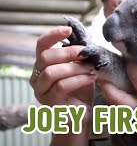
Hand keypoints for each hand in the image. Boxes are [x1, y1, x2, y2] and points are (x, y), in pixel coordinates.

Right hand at [29, 27, 96, 145]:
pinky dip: (79, 79)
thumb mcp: (82, 68)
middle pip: (45, 57)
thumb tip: (88, 33)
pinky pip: (61, 86)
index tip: (68, 29)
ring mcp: (40, 91)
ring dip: (75, 67)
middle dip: (68, 52)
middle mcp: (37, 77)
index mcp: (43, 65)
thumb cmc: (81, 90)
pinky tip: (91, 77)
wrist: (81, 116)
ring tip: (91, 68)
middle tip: (86, 53)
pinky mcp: (49, 102)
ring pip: (52, 72)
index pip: (41, 45)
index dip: (53, 35)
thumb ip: (81, 54)